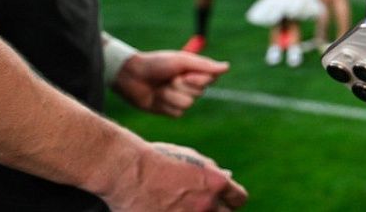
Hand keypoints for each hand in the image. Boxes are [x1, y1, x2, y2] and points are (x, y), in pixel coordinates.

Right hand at [101, 142, 247, 210]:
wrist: (126, 171)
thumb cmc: (157, 159)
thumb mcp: (191, 158)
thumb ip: (211, 171)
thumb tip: (227, 179)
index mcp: (216, 184)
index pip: (239, 199)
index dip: (231, 199)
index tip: (223, 199)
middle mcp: (206, 205)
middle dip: (216, 210)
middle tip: (202, 206)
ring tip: (184, 208)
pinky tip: (168, 211)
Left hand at [113, 51, 229, 116]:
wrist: (131, 76)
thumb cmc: (156, 63)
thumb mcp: (181, 61)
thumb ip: (205, 65)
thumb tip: (227, 67)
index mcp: (195, 72)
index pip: (210, 80)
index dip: (197, 79)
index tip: (183, 73)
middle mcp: (190, 86)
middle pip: (199, 93)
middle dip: (181, 86)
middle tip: (168, 79)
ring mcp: (180, 98)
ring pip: (187, 104)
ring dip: (171, 95)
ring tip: (159, 88)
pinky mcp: (170, 110)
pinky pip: (177, 112)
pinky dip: (165, 104)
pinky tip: (156, 97)